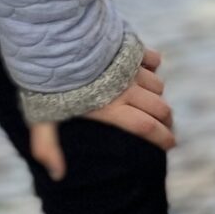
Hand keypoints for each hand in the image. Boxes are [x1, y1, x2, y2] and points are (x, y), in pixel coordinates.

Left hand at [28, 48, 173, 182]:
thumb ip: (47, 146)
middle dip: (167, 120)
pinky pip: (152, 58)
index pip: (146, 127)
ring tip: (151, 100)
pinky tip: (146, 69)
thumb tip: (56, 176)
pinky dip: (153, 66)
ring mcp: (130, 67)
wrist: (56, 38)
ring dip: (157, 94)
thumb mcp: (43, 116)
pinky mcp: (130, 47)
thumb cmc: (48, 80)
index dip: (163, 138)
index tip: (171, 145)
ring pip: (157, 84)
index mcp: (111, 108)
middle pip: (159, 107)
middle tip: (166, 126)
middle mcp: (126, 89)